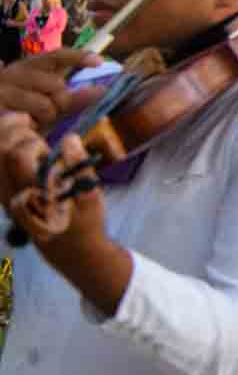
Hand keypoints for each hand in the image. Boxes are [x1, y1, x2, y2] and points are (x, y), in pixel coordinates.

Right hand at [0, 50, 104, 126]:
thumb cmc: (22, 112)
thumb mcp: (47, 102)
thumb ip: (73, 97)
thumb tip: (102, 90)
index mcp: (27, 67)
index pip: (56, 56)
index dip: (79, 57)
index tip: (99, 62)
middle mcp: (13, 74)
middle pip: (56, 84)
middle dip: (61, 102)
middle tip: (49, 112)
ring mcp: (2, 91)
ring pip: (45, 105)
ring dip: (46, 118)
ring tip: (33, 120)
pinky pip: (28, 122)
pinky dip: (31, 127)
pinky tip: (25, 126)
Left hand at [1, 117, 102, 249]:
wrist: (70, 250)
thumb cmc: (85, 223)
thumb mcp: (91, 197)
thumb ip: (80, 167)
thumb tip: (70, 138)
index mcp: (34, 194)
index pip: (17, 157)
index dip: (30, 140)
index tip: (46, 140)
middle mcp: (13, 195)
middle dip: (12, 132)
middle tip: (27, 124)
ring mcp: (5, 196)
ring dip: (3, 139)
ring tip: (21, 130)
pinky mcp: (4, 195)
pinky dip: (2, 151)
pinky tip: (16, 145)